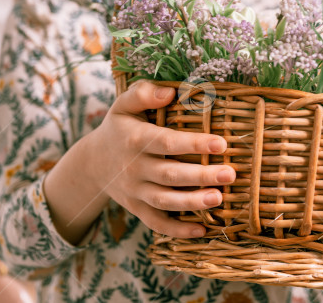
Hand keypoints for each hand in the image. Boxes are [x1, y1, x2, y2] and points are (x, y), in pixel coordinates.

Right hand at [87, 80, 233, 237]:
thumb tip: (170, 92)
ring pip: (165, 201)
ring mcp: (135, 191)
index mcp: (136, 139)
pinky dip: (178, 230)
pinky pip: (157, 223)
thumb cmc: (119, 128)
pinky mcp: (137, 209)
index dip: (194, 143)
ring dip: (193, 203)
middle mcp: (135, 168)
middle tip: (230, 174)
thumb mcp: (124, 105)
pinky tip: (202, 229)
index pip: (167, 142)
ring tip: (219, 199)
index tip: (221, 144)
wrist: (92, 162)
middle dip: (201, 176)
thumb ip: (143, 93)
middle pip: (170, 175)